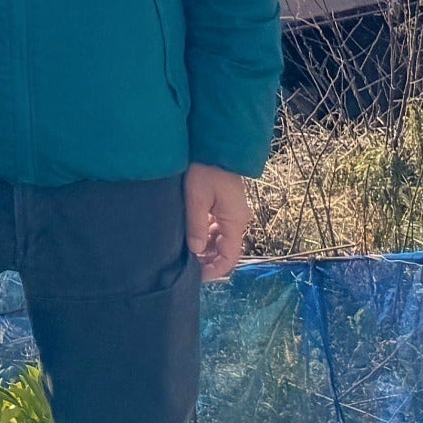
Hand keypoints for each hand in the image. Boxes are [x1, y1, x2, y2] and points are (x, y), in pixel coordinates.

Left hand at [186, 163, 250, 282]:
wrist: (214, 145)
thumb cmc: (205, 170)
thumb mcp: (197, 198)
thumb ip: (196, 225)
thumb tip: (195, 251)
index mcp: (235, 221)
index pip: (230, 256)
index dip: (215, 270)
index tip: (197, 277)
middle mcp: (236, 220)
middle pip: (225, 250)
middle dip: (208, 261)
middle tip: (187, 268)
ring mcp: (230, 212)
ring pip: (219, 239)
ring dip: (205, 249)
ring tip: (185, 255)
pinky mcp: (223, 205)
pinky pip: (216, 228)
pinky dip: (205, 236)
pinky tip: (190, 237)